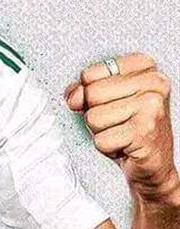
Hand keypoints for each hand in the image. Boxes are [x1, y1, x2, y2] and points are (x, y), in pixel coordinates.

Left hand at [65, 53, 177, 204]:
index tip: (107, 103)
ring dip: (100, 131)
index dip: (88, 93)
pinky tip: (124, 145)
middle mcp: (154, 83)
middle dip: (94, 113)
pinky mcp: (145, 131)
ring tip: (120, 132)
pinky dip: (106, 147)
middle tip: (115, 121)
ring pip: (93, 117)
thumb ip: (83, 90)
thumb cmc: (128, 128)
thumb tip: (74, 95)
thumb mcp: (103, 101)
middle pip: (91, 94)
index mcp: (144, 67)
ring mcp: (152, 106)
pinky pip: (101, 139)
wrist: (153, 162)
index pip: (89, 74)